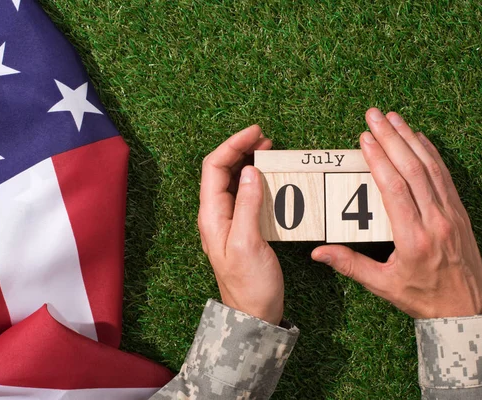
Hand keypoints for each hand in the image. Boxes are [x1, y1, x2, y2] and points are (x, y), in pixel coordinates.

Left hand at [198, 125, 283, 324]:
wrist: (254, 313)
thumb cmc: (250, 284)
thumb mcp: (248, 242)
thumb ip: (248, 205)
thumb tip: (251, 171)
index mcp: (211, 215)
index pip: (213, 167)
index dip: (232, 145)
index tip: (256, 132)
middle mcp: (216, 214)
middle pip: (222, 170)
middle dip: (241, 149)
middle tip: (266, 139)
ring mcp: (229, 220)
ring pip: (234, 180)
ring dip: (248, 162)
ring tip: (269, 151)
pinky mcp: (242, 227)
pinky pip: (246, 195)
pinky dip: (257, 180)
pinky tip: (270, 177)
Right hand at [312, 108, 481, 318]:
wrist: (465, 310)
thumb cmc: (423, 298)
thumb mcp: (383, 285)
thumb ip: (350, 264)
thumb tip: (318, 253)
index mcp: (413, 238)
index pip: (395, 189)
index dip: (379, 160)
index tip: (365, 139)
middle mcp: (435, 220)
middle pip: (413, 170)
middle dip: (392, 138)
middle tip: (375, 115)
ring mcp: (451, 214)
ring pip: (431, 167)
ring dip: (411, 139)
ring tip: (394, 118)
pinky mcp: (459, 212)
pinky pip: (445, 175)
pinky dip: (432, 153)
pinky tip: (420, 138)